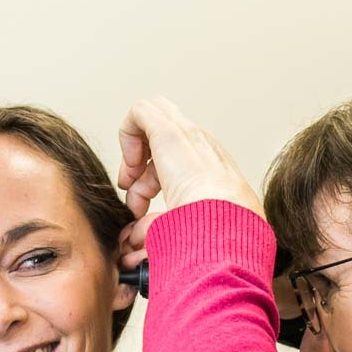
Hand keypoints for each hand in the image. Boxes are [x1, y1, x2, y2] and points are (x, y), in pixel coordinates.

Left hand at [116, 96, 262, 262]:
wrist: (225, 230)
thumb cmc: (212, 240)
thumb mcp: (184, 233)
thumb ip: (158, 229)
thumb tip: (134, 238)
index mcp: (214, 172)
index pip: (178, 163)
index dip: (152, 181)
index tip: (140, 209)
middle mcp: (204, 150)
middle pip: (165, 142)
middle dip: (142, 167)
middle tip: (131, 193)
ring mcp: (190, 137)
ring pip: (154, 121)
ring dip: (134, 151)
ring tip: (129, 183)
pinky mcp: (170, 132)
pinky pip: (141, 112)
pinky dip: (127, 134)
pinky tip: (130, 165)